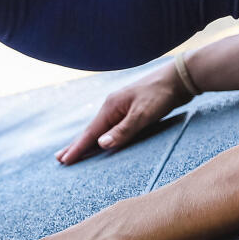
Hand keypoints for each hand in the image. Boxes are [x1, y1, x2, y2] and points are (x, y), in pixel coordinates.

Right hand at [55, 65, 191, 164]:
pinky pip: (110, 127)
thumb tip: (101, 144)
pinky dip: (101, 136)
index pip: (91, 133)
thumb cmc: (162, 95)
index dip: (77, 148)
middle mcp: (112, 106)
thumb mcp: (143, 114)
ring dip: (87, 141)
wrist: (179, 78)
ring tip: (74, 150)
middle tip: (59, 159)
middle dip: (76, 145)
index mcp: (111, 107)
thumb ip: (123, 130)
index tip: (64, 161)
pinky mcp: (130, 110)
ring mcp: (121, 108)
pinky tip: (102, 139)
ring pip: (100, 128)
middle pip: (91, 130)